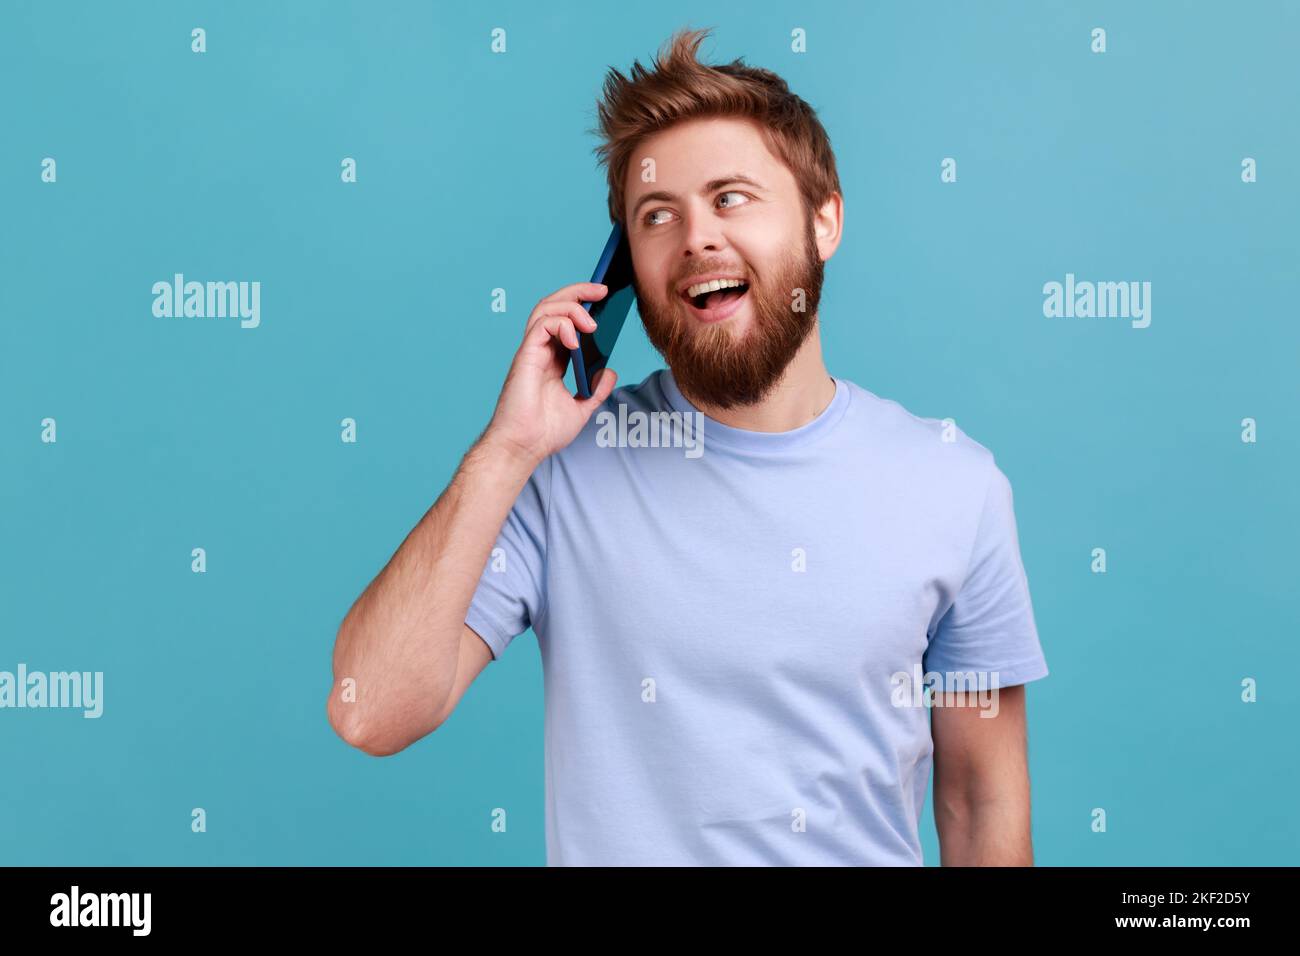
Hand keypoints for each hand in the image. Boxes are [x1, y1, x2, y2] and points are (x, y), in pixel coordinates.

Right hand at [484, 281, 618, 465]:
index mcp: (553, 359)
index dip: (583, 304)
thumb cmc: (544, 432)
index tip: (605, 297)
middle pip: (554, 306)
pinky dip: (561, 325)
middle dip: (578, 291)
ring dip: (572, 306)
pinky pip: (541, 326)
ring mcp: (532, 352)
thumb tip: (608, 371)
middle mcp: (541, 350)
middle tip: (602, 290)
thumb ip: (596, 389)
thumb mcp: (582, 408)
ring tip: (592, 322)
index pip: (565, 320)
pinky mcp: (526, 356)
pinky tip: (576, 339)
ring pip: (546, 309)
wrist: (525, 447)